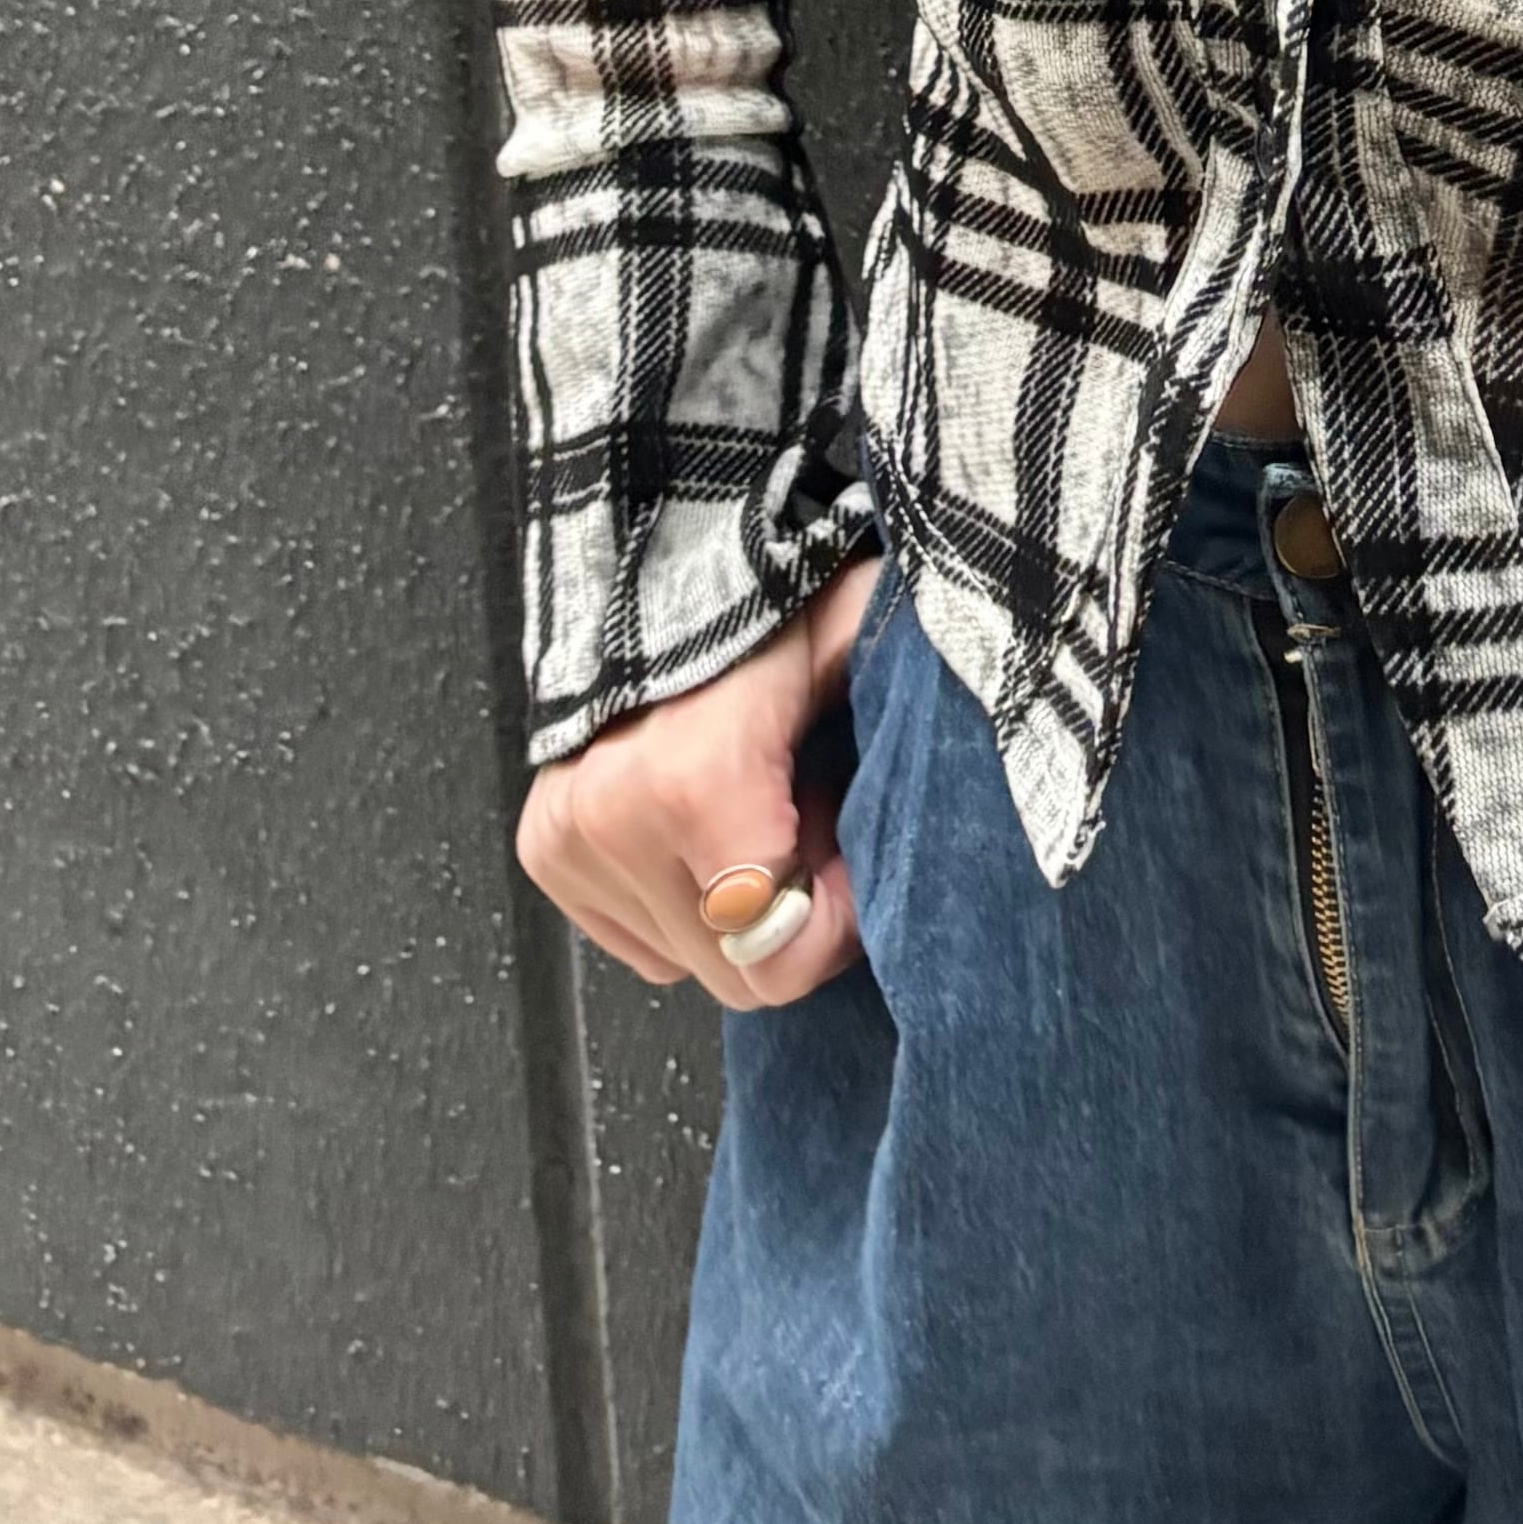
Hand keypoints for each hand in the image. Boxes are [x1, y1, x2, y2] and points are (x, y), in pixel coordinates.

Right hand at [514, 548, 885, 1011]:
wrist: (666, 554)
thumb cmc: (780, 595)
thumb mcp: (862, 634)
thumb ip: (906, 706)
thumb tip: (980, 779)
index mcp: (692, 780)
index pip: (777, 954)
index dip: (838, 914)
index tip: (853, 844)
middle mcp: (611, 821)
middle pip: (734, 969)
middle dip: (794, 906)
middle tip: (812, 813)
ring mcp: (565, 841)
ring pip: (690, 962)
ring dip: (742, 900)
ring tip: (764, 805)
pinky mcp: (543, 851)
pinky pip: (643, 946)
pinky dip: (688, 900)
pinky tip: (711, 821)